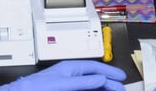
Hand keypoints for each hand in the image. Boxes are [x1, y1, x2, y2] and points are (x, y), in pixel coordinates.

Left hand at [0, 60, 126, 90]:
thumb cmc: (34, 87)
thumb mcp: (61, 84)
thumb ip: (81, 81)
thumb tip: (100, 78)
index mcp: (69, 68)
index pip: (94, 67)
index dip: (109, 71)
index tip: (121, 77)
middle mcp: (70, 75)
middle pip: (94, 77)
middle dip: (109, 82)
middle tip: (121, 89)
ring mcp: (67, 85)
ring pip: (90, 86)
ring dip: (102, 89)